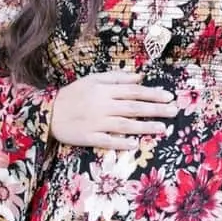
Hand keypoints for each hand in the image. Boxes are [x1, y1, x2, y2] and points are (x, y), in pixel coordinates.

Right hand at [51, 70, 177, 149]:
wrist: (47, 112)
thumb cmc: (73, 94)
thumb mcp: (93, 79)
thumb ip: (116, 78)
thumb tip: (140, 77)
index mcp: (104, 91)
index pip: (133, 91)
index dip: (152, 94)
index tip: (169, 97)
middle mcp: (102, 106)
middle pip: (133, 107)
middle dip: (155, 109)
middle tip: (174, 111)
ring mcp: (95, 123)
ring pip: (124, 125)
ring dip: (144, 126)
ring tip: (162, 128)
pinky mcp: (88, 137)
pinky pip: (107, 141)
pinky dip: (120, 142)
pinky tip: (134, 144)